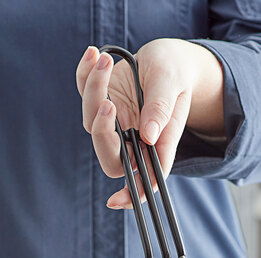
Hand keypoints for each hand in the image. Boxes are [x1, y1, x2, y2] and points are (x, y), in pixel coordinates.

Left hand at [76, 39, 223, 208]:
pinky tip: (93, 53)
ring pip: (92, 121)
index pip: (146, 177)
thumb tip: (148, 135)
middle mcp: (134, 137)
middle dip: (103, 133)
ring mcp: (115, 121)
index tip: (115, 201)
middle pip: (111, 156)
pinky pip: (85, 92)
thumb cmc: (176, 72)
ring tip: (105, 60)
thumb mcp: (173, 83)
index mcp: (158, 142)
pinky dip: (84, 74)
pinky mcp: (102, 100)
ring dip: (94, 90)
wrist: (168, 57)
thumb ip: (161, 108)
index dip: (131, 194)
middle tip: (108, 104)